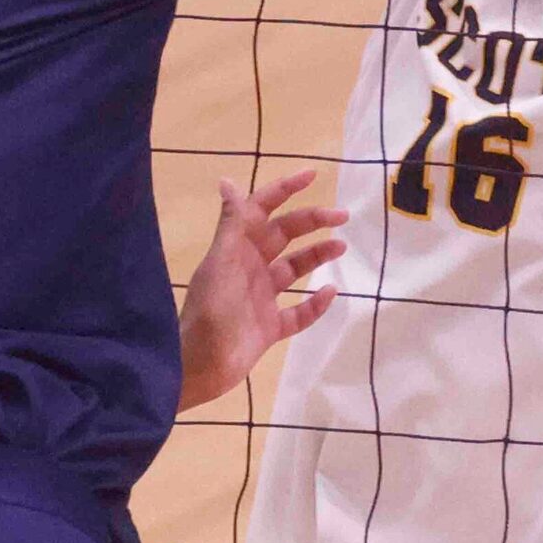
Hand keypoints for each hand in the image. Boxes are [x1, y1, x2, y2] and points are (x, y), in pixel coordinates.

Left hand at [176, 170, 347, 409]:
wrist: (199, 367)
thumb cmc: (209, 311)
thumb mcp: (220, 263)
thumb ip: (230, 224)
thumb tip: (227, 181)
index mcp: (237, 249)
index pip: (262, 210)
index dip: (285, 190)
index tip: (313, 175)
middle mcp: (250, 268)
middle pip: (285, 235)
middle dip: (312, 221)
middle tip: (342, 216)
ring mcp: (261, 298)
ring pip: (295, 268)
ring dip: (317, 255)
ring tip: (341, 247)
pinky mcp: (270, 327)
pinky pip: (299, 311)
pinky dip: (315, 304)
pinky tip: (329, 293)